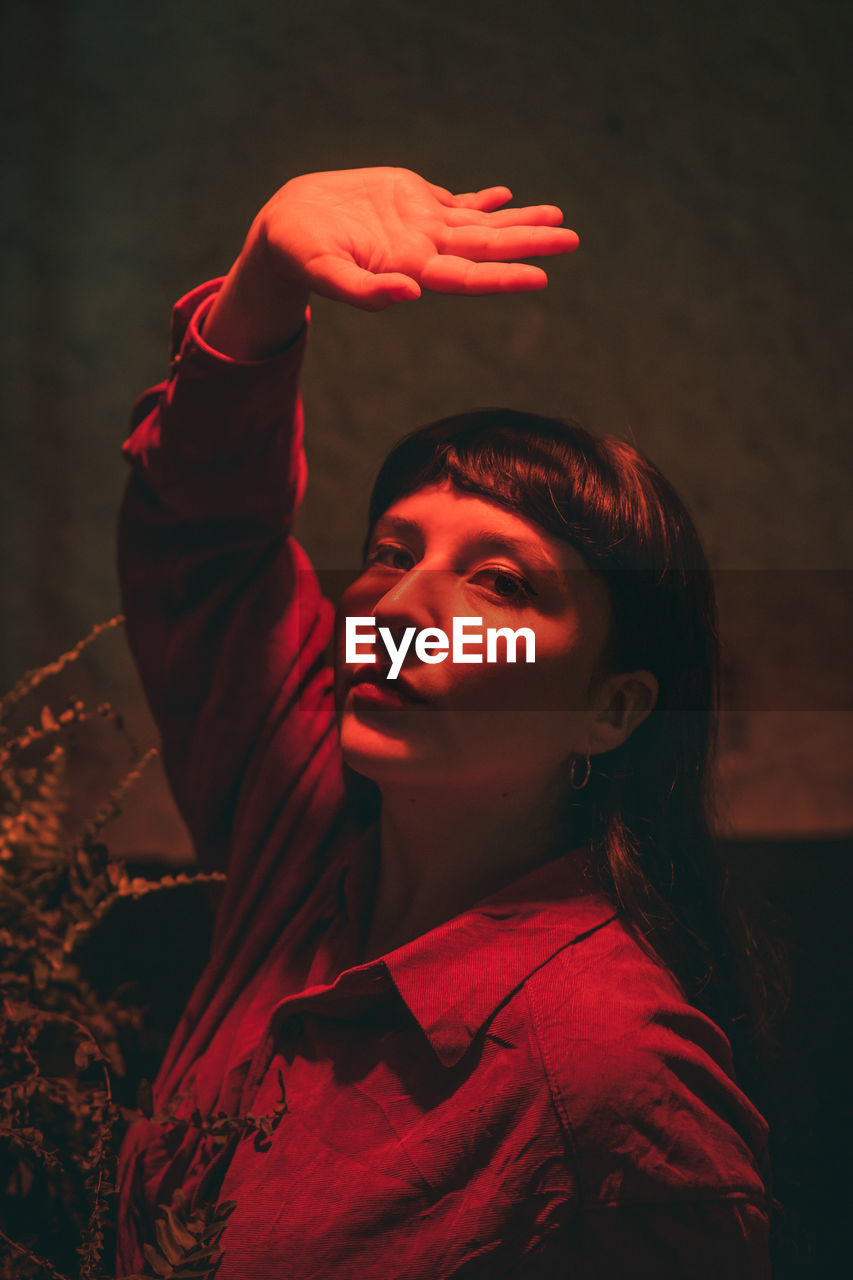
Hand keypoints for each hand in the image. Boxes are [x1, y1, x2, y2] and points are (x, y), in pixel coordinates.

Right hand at [252, 166, 578, 310]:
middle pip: (487, 248)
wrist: (286, 227)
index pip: (468, 276)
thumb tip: (409, 295)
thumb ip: (363, 292)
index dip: (503, 276)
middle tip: (572, 240)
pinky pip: (456, 204)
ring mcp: (422, 226)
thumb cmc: (300, 255)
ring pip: (481, 225)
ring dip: (519, 222)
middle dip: (529, 243)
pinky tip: (507, 197)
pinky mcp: (410, 203)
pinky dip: (484, 202)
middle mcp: (425, 250)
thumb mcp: (324, 274)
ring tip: (558, 218)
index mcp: (410, 269)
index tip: (540, 276)